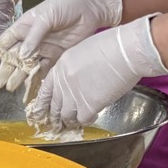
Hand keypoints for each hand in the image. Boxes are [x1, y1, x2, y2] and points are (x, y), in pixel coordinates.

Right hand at [0, 0, 122, 91]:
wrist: (93, 7)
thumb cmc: (68, 3)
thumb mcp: (47, 15)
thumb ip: (33, 35)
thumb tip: (21, 55)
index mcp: (25, 25)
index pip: (3, 41)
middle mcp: (32, 38)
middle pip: (13, 57)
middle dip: (4, 70)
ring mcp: (44, 48)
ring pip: (27, 66)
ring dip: (18, 77)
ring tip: (10, 89)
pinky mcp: (57, 56)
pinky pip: (43, 70)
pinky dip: (36, 80)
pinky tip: (29, 90)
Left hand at [27, 16, 167, 131]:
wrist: (125, 51)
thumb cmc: (111, 45)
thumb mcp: (83, 51)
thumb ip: (74, 68)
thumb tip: (76, 80)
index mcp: (61, 66)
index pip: (46, 89)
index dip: (43, 102)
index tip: (42, 110)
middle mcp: (64, 82)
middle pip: (54, 105)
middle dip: (56, 115)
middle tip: (58, 122)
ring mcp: (74, 94)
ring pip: (66, 115)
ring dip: (72, 119)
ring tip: (77, 120)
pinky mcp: (88, 105)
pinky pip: (83, 119)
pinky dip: (88, 119)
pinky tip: (94, 115)